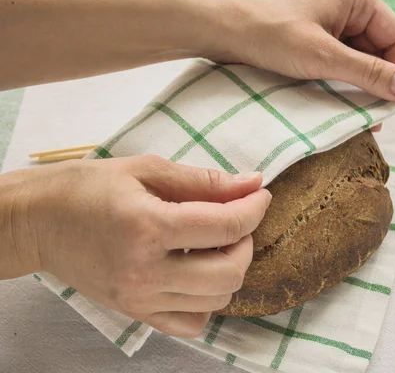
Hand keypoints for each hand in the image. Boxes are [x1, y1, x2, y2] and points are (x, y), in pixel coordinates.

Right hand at [0, 156, 270, 336]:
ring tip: (216, 243)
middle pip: (230, 271)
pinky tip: (199, 275)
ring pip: (217, 298)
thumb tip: (252, 183)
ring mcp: (140, 299)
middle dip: (247, 241)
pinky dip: (208, 300)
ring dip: (231, 268)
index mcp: (147, 227)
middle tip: (237, 219)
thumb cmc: (86, 188)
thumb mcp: (145, 169)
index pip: (225, 226)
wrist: (37, 222)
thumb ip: (203, 180)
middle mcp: (145, 271)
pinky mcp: (136, 312)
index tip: (260, 194)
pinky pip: (192, 323)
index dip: (254, 207)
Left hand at [214, 0, 394, 101]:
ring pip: (359, 59)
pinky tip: (338, 104)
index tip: (394, 105)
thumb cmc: (268, 33)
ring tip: (356, 116)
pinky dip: (341, 82)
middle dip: (379, 82)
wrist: (219, 29)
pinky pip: (339, 62)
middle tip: (374, 118)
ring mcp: (330, 23)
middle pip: (379, 50)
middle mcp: (348, 7)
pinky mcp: (314, 38)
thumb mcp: (322, 56)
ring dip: (359, 86)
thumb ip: (367, 73)